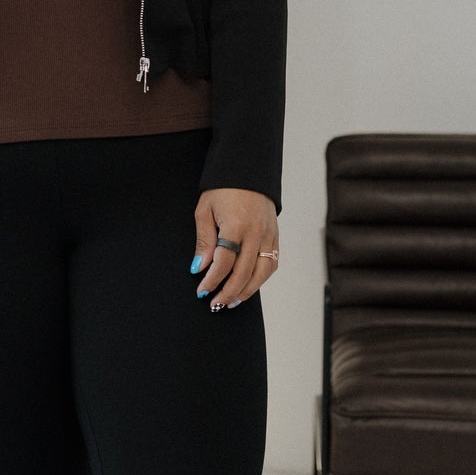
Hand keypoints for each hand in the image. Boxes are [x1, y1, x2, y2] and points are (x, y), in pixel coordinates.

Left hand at [192, 187, 278, 309]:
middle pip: (244, 272)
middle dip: (228, 292)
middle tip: (215, 304)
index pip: (224, 262)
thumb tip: (199, 267)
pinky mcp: (276, 236)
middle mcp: (256, 233)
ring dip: (247, 291)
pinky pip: (272, 264)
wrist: (248, 170)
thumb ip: (204, 241)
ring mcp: (269, 235)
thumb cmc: (223, 189)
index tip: (201, 290)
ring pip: (262, 273)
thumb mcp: (205, 210)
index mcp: (236, 225)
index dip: (212, 280)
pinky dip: (261, 279)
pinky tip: (248, 286)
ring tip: (232, 302)